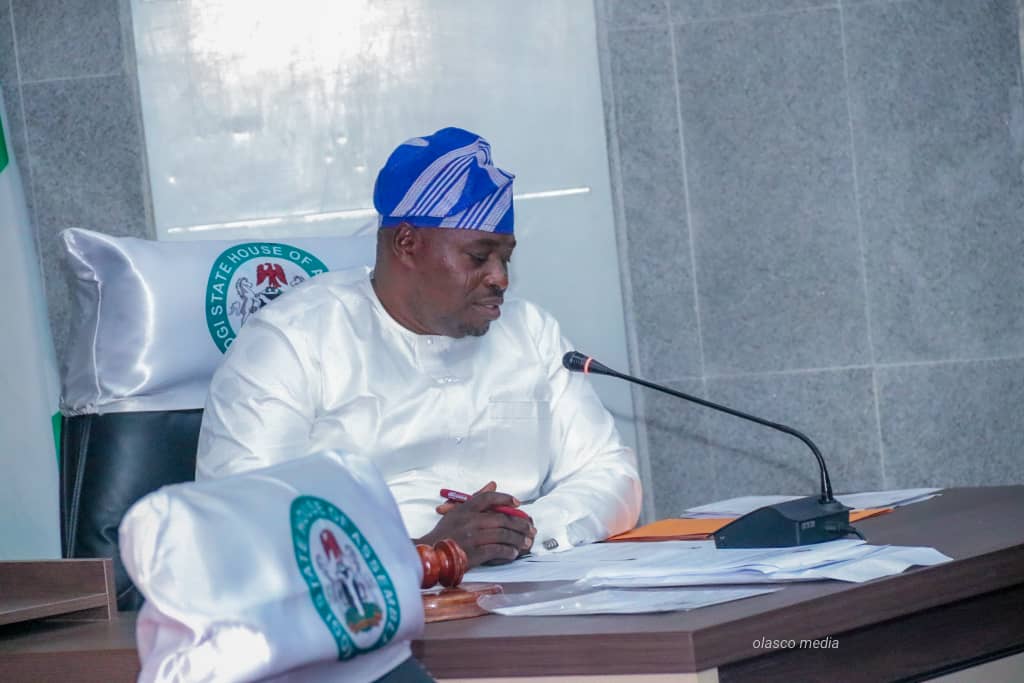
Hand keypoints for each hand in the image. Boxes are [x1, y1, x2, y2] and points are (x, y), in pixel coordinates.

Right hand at [417, 482, 535, 566]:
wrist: (431, 553)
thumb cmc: (445, 532)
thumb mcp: (457, 511)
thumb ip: (476, 498)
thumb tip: (492, 484)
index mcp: (466, 509)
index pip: (488, 498)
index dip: (505, 498)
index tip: (518, 503)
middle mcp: (470, 521)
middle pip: (502, 519)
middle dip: (520, 525)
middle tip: (530, 529)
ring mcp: (472, 537)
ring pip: (503, 535)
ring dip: (518, 540)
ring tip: (525, 543)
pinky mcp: (474, 553)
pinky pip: (497, 550)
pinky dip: (508, 552)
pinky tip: (513, 553)